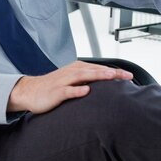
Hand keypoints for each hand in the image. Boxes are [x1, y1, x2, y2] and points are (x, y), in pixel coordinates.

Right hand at [7, 60, 132, 113]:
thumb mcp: (71, 81)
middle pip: (94, 70)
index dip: (115, 72)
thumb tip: (105, 85)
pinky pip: (67, 90)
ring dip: (97, 76)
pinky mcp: (56, 91)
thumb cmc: (53, 87)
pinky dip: (77, 90)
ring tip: (110, 77)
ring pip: (83, 76)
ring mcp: (64, 81)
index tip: (130, 76)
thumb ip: (86, 81)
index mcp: (77, 69)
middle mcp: (72, 72)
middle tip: (127, 76)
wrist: (30, 91)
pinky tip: (86, 91)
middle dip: (111, 73)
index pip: (99, 69)